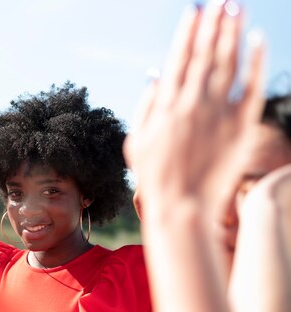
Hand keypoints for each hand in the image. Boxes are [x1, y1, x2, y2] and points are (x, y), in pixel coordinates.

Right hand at [124, 1, 264, 214]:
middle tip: (222, 0)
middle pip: (206, 53)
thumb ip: (145, 106)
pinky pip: (251, 87)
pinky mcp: (240, 127)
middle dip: (214, 23)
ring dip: (233, 32)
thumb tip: (153, 74)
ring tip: (238, 8)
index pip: (179, 58)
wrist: (181, 208)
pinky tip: (258, 40)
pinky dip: (255, 62)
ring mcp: (217, 113)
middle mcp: (192, 103)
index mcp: (166, 105)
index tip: (195, 9)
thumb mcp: (136, 143)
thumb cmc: (154, 178)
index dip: (188, 32)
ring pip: (228, 63)